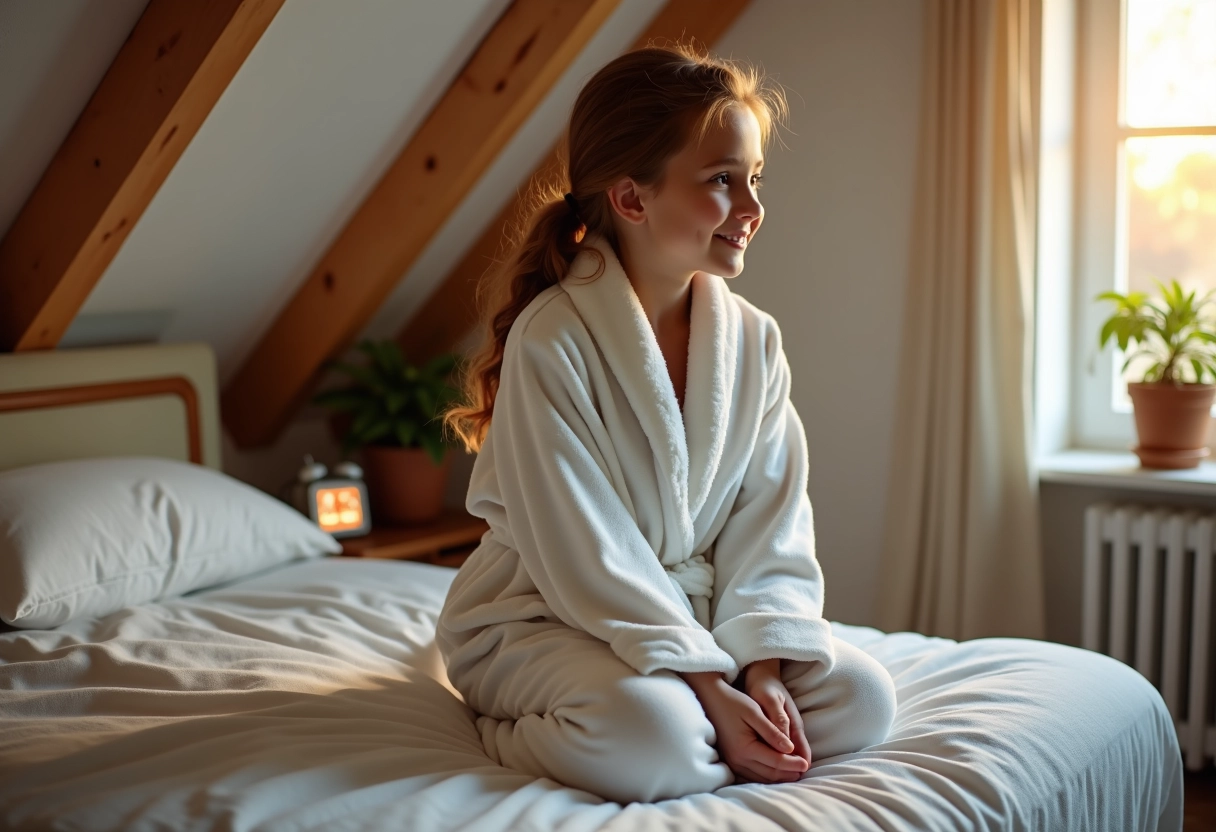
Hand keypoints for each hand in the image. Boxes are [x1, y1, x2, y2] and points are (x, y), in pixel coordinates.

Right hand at [680, 670, 809, 784]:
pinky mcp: (731, 761)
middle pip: (769, 773)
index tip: (807, 762)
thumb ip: (772, 732)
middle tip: (804, 768)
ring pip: (761, 777)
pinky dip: (766, 775)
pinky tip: (776, 770)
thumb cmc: (733, 702)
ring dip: (779, 776)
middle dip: (788, 772)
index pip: (775, 761)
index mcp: (745, 748)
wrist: (711, 699)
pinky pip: (752, 775)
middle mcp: (738, 760)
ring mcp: (733, 762)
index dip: (793, 763)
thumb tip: (790, 748)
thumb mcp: (754, 712)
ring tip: (794, 771)